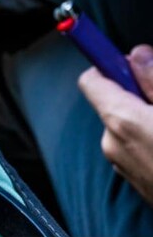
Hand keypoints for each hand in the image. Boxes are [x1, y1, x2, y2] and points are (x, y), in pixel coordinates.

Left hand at [79, 44, 152, 203]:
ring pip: (127, 125)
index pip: (91, 79)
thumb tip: (136, 54)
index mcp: (121, 121)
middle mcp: (113, 144)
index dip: (108, 64)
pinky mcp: (135, 182)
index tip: (123, 57)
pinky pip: (136, 147)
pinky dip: (152, 139)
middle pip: (113, 101)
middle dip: (139, 94)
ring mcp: (122, 166)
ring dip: (148, 118)